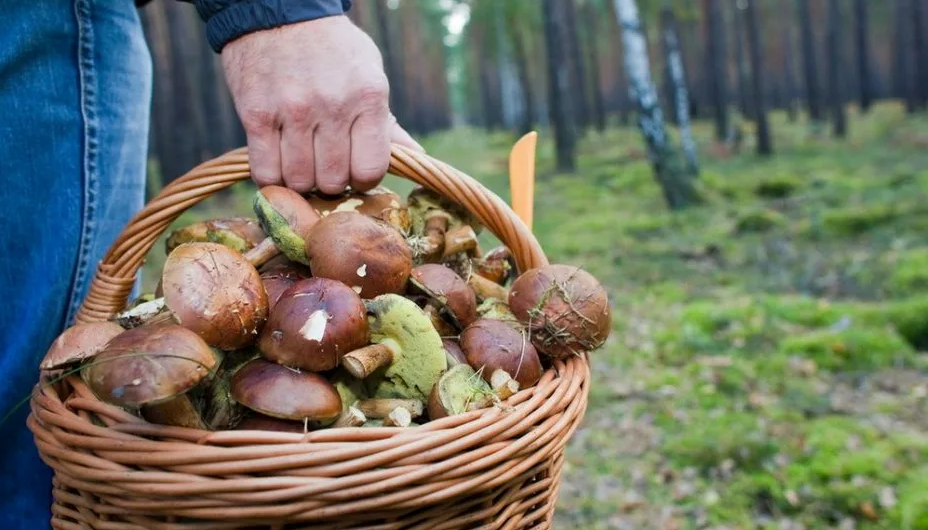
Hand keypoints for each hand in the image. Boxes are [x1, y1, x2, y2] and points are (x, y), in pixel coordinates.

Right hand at [221, 16, 421, 193]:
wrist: (279, 12)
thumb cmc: (332, 48)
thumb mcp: (370, 74)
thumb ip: (387, 122)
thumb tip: (415, 156)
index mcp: (368, 97)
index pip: (371, 169)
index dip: (363, 179)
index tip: (355, 171)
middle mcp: (332, 106)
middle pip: (333, 180)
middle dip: (331, 181)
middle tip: (325, 165)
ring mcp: (292, 111)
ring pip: (299, 180)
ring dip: (301, 180)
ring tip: (302, 162)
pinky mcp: (256, 115)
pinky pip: (265, 171)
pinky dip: (272, 176)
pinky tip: (278, 162)